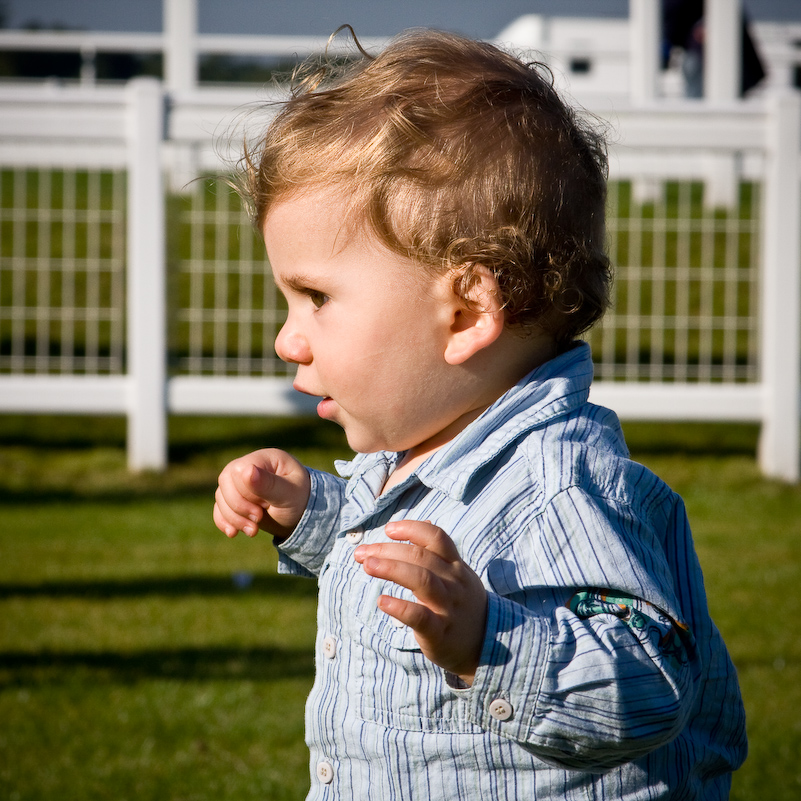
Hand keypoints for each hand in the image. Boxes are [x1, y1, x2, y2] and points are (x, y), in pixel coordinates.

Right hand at [213, 449, 310, 540]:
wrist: (303, 515)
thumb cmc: (301, 499)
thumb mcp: (289, 493)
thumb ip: (269, 483)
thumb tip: (247, 471)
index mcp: (265, 458)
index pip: (238, 470)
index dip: (244, 493)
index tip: (262, 511)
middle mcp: (250, 466)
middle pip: (225, 483)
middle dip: (238, 508)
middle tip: (258, 520)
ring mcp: (240, 482)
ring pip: (221, 497)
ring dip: (233, 518)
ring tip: (253, 531)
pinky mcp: (236, 498)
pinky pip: (220, 508)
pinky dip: (224, 521)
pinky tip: (234, 533)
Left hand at [354, 520, 487, 684]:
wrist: (487, 644)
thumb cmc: (462, 604)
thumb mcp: (457, 574)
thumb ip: (439, 552)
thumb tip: (423, 522)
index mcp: (455, 566)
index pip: (436, 537)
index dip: (411, 528)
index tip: (388, 529)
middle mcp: (453, 582)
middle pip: (421, 556)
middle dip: (388, 550)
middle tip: (362, 553)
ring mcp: (448, 607)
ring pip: (422, 580)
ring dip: (392, 569)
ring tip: (368, 565)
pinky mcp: (439, 632)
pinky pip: (420, 617)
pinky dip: (400, 607)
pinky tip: (382, 601)